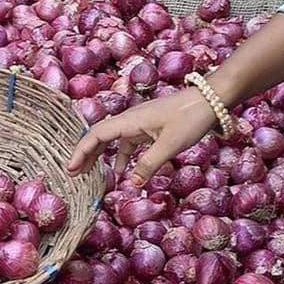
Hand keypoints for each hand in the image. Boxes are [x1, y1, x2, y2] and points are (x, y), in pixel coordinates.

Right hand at [66, 88, 217, 185]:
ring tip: (90, 173)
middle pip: (99, 136)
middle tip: (73, 173)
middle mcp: (130, 120)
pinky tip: (122, 171)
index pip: (96, 135)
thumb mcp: (170, 145)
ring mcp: (140, 123)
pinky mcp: (150, 127)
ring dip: (100, 156)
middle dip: (85, 154)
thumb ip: (149, 165)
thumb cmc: (191, 117)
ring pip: (113, 140)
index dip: (81, 151)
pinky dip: (121, 157)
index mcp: (130, 121)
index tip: (71, 168)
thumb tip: (130, 185)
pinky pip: (128, 143)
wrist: (212, 98)